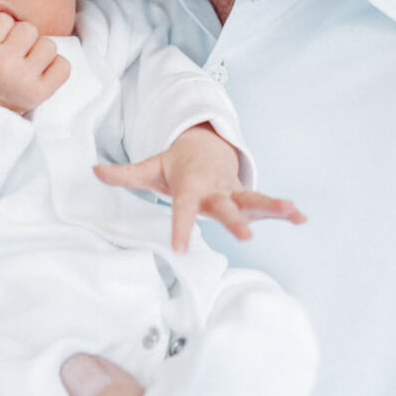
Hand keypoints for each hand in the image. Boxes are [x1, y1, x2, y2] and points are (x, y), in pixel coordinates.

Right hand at [0, 11, 69, 112]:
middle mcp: (1, 65)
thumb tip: (9, 15)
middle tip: (13, 57)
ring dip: (40, 53)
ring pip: (49, 45)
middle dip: (23, 40)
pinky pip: (63, 66)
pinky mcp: (41, 93)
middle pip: (29, 29)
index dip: (2, 30)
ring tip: (26, 65)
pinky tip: (40, 75)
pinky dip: (55, 69)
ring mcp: (23, 79)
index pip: (3, 19)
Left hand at [93, 124, 305, 251]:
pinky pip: (267, 204)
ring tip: (293, 212)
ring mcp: (234, 192)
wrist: (206, 148)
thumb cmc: (175, 166)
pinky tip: (303, 218)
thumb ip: (124, 175)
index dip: (181, 227)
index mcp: (189, 187)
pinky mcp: (247, 198)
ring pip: (253, 200)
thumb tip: (93, 172)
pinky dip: (285, 211)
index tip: (180, 248)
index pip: (182, 210)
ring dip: (272, 207)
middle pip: (223, 206)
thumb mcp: (149, 169)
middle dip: (234, 220)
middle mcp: (214, 190)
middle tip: (245, 236)